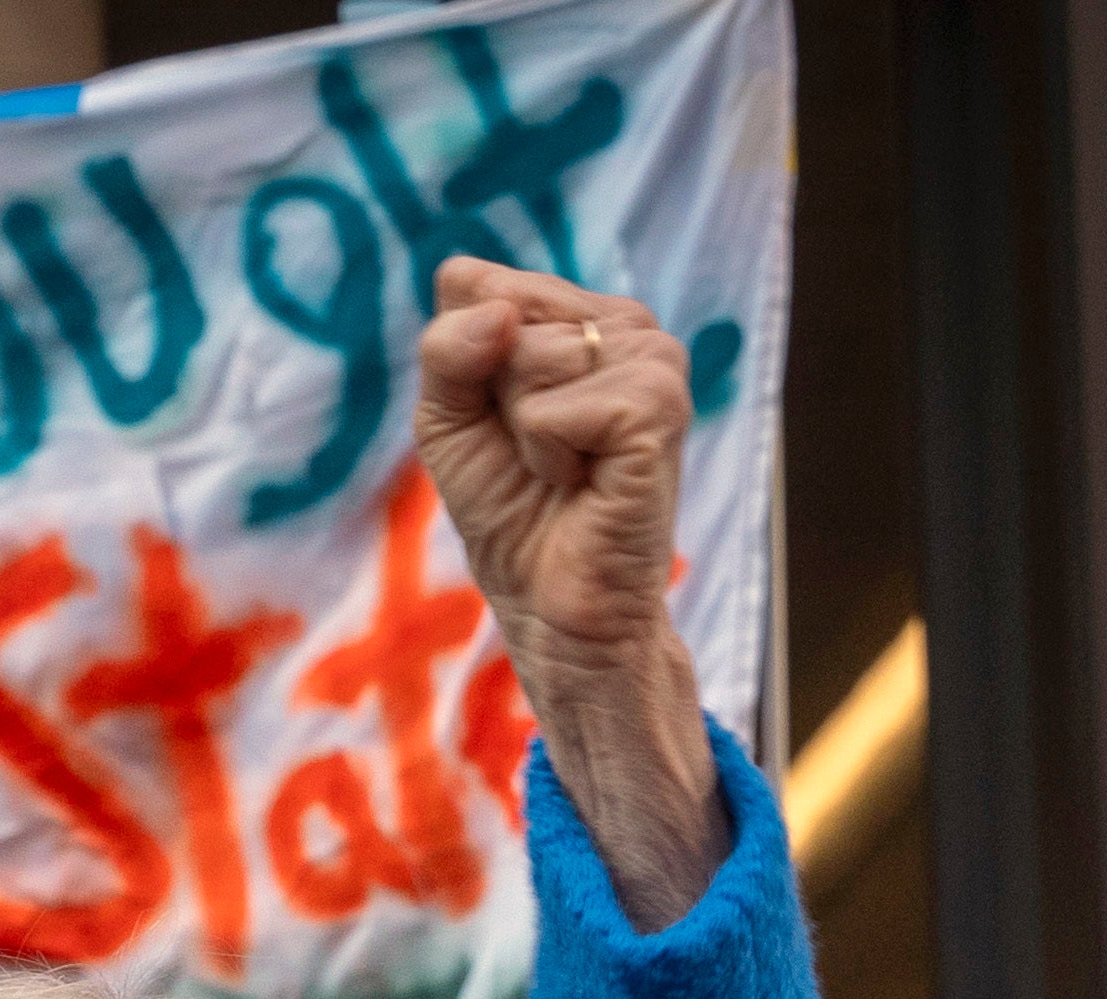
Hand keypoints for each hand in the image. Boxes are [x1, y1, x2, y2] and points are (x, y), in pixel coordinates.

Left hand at [410, 256, 716, 926]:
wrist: (555, 606)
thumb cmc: (511, 513)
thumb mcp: (449, 419)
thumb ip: (446, 347)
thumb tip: (496, 313)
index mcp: (581, 311)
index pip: (476, 283)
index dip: (464, 364)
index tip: (501, 422)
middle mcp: (627, 322)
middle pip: (501, 310)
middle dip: (493, 397)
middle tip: (537, 454)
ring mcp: (655, 359)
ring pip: (530, 353)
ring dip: (525, 431)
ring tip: (565, 472)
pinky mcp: (660, 407)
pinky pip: (556, 405)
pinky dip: (548, 454)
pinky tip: (584, 484)